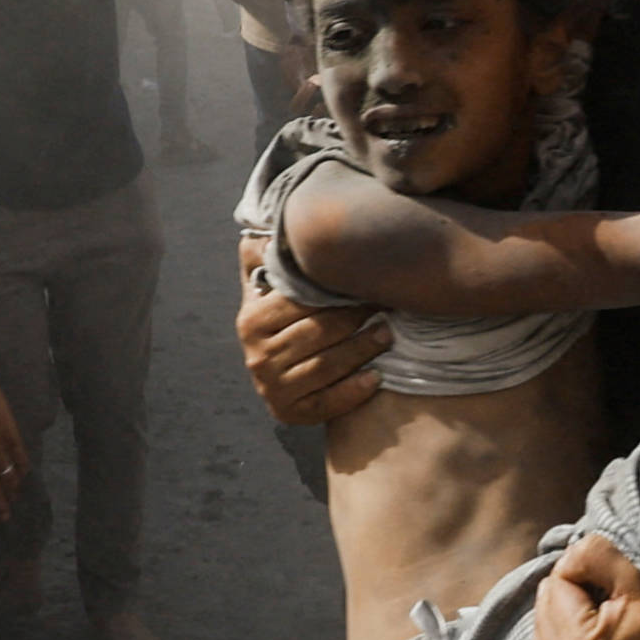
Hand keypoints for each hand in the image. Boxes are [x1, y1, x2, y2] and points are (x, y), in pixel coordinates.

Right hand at [235, 238, 390, 424]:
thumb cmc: (278, 322)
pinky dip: (354, 390)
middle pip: (319, 333)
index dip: (337, 293)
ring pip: (328, 365)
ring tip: (388, 334)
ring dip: (363, 349)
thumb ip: (260, 256)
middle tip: (386, 306)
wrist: (274, 376)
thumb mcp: (263, 289)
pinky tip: (377, 377)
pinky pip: (329, 402)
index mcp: (251, 321)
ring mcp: (273, 388)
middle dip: (356, 318)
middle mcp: (257, 357)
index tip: (366, 281)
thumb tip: (266, 226)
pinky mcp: (291, 414)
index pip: (301, 304)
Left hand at [530, 534, 639, 639]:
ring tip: (586, 615)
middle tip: (596, 590)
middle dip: (562, 602)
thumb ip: (589, 554)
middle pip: (543, 626)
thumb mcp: (638, 573)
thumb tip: (562, 565)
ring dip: (554, 634)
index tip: (604, 573)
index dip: (577, 573)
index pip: (553, 592)